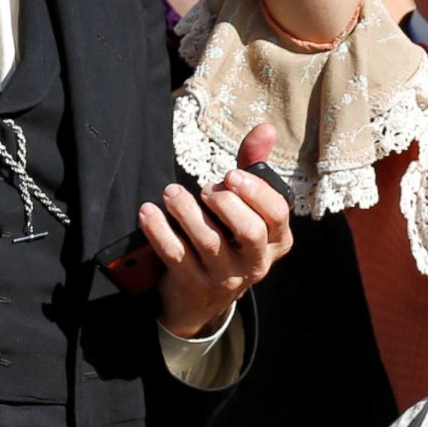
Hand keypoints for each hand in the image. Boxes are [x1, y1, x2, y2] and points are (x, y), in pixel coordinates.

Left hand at [148, 123, 294, 338]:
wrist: (202, 298)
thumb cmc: (228, 237)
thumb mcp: (245, 207)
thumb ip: (253, 167)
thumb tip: (265, 128)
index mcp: (276, 241)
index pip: (278, 215)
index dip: (256, 192)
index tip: (231, 175)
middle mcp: (255, 262)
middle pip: (249, 232)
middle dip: (225, 203)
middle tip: (205, 190)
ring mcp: (223, 277)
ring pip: (209, 242)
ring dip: (186, 211)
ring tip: (171, 193)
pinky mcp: (192, 283)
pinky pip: (174, 254)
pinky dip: (159, 230)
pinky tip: (149, 211)